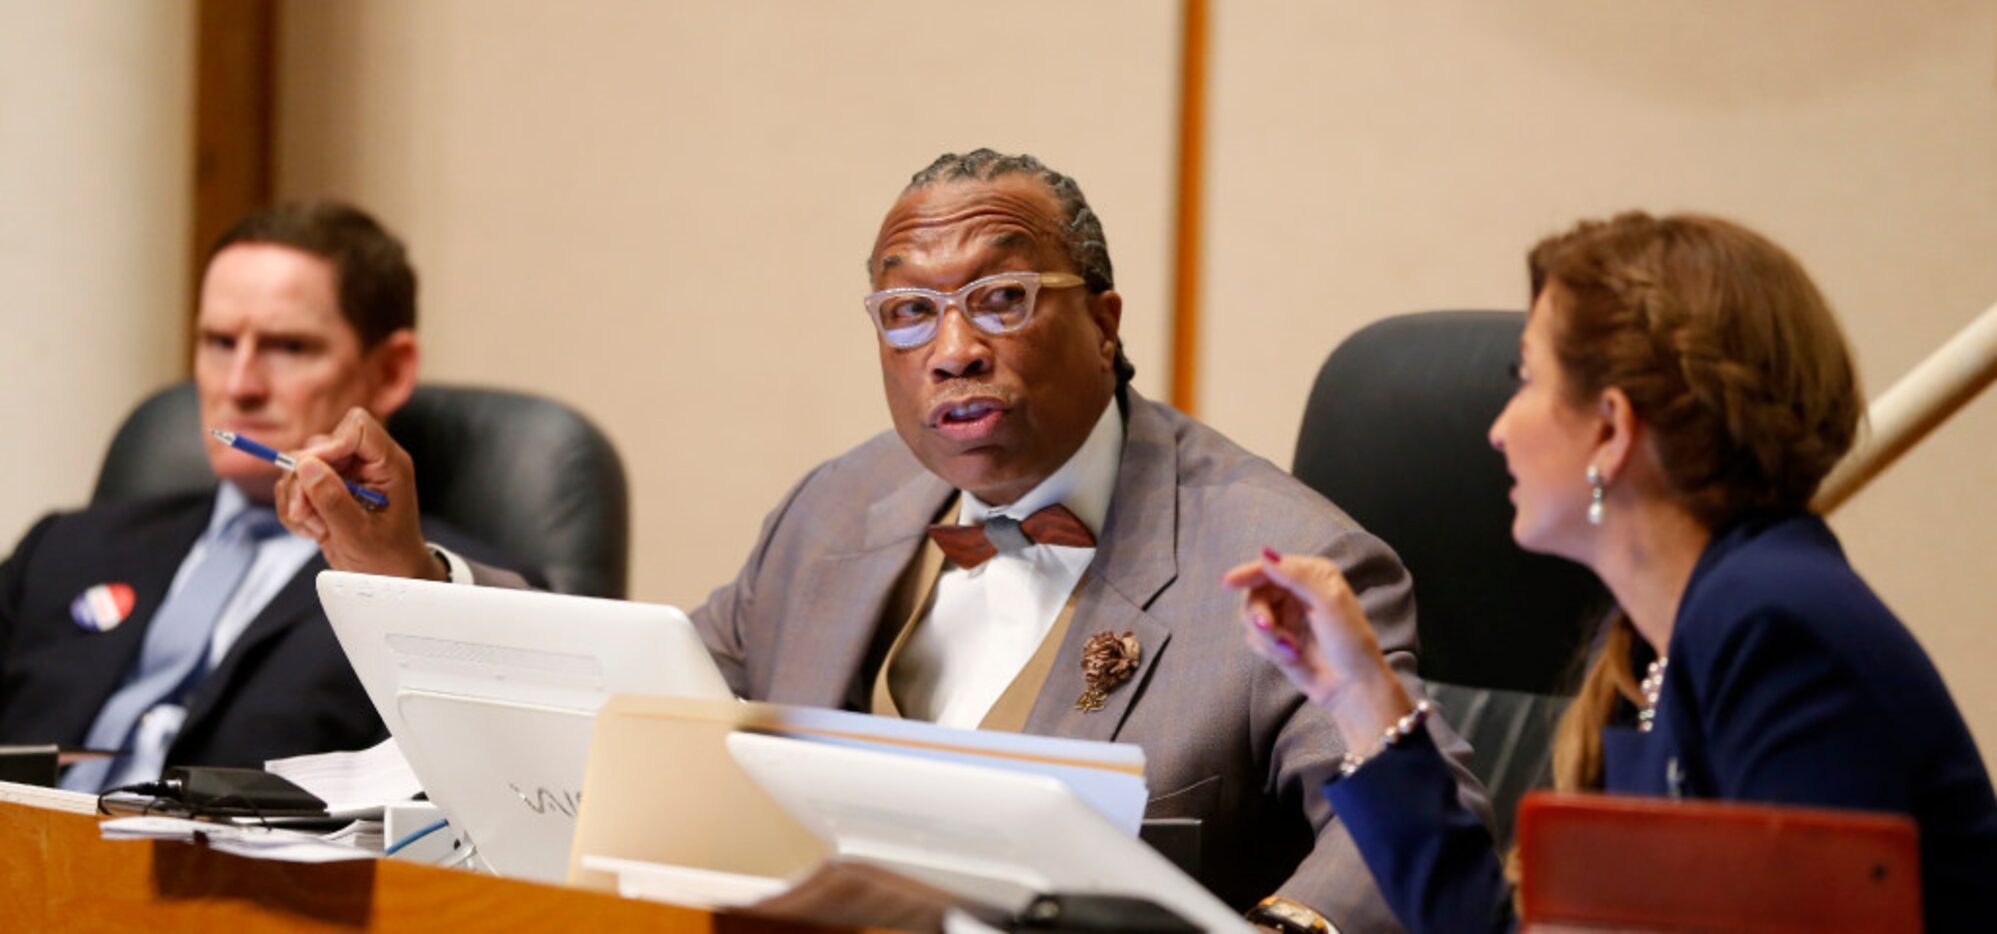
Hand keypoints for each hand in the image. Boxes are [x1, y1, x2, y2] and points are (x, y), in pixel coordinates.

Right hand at [274, 407, 443, 580]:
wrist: (386, 577)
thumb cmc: (387, 556)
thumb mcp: (360, 534)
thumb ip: (333, 499)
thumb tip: (306, 465)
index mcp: (388, 464)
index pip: (357, 426)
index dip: (330, 444)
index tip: (312, 473)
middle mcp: (365, 462)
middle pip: (319, 444)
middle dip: (303, 480)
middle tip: (305, 514)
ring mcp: (345, 474)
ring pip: (300, 465)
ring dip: (297, 498)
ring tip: (315, 528)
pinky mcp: (325, 488)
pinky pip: (293, 485)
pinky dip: (294, 509)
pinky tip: (311, 530)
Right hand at [1222, 548, 1398, 710]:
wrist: (1353, 686)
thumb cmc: (1351, 642)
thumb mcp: (1328, 603)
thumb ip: (1296, 577)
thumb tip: (1265, 554)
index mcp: (1312, 575)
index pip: (1271, 567)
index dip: (1248, 573)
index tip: (1228, 582)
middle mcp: (1296, 592)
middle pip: (1255, 593)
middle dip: (1259, 613)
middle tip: (1268, 628)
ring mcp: (1285, 617)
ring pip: (1252, 617)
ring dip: (1266, 635)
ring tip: (1288, 649)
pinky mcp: (1277, 641)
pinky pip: (1254, 638)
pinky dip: (1268, 648)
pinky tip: (1291, 657)